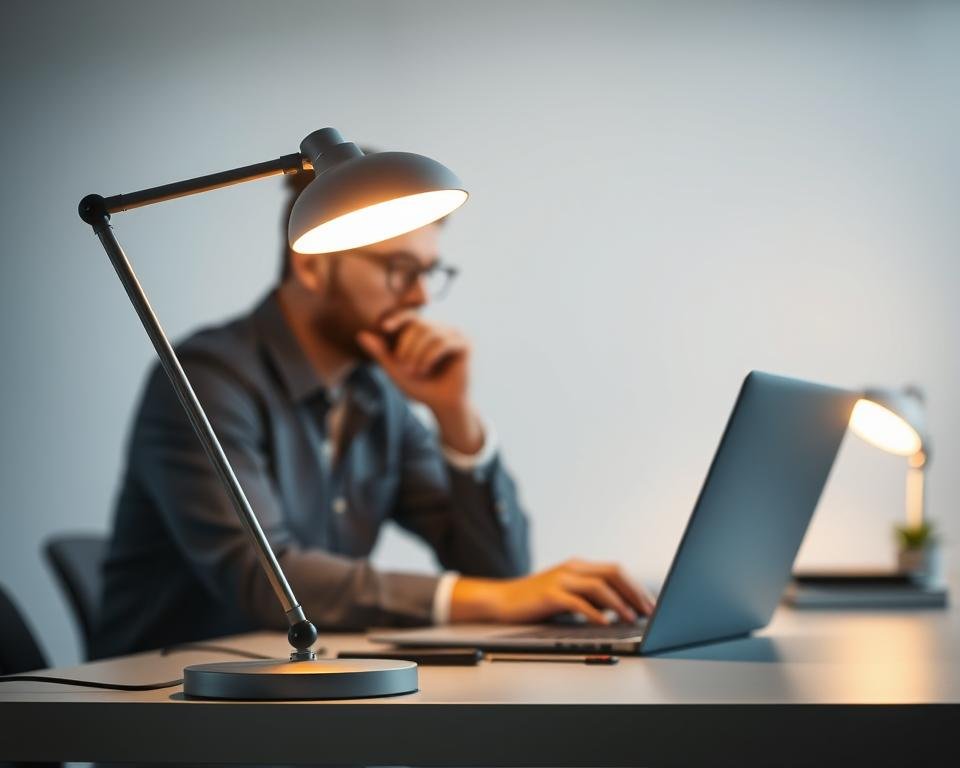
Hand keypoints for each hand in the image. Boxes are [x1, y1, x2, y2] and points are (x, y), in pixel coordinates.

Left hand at [357, 312, 483, 453]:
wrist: (443, 407)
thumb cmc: (422, 388)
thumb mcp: (396, 370)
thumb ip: (381, 353)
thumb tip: (360, 334)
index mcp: (426, 333)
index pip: (411, 316)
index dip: (398, 318)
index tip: (385, 328)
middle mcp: (441, 330)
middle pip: (418, 325)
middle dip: (407, 346)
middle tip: (404, 367)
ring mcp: (455, 335)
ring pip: (430, 332)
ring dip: (417, 353)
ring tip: (414, 372)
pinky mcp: (465, 344)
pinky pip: (443, 341)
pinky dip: (430, 356)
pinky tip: (425, 370)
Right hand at [450, 558, 655, 624]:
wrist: (501, 600)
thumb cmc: (535, 600)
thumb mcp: (567, 594)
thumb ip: (589, 596)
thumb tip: (619, 607)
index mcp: (578, 567)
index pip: (616, 570)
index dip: (636, 586)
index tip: (650, 604)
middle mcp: (572, 569)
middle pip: (613, 573)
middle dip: (634, 592)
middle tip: (648, 611)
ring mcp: (560, 579)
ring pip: (599, 586)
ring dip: (619, 603)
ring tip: (631, 618)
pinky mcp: (549, 594)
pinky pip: (578, 602)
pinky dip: (594, 613)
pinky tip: (604, 623)